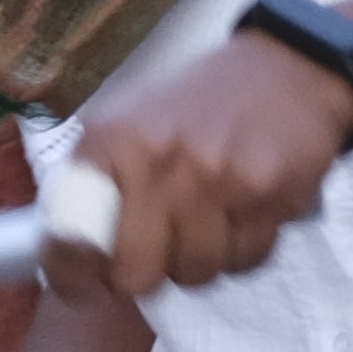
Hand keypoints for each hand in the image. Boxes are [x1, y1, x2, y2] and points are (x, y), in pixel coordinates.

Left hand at [60, 33, 352, 295]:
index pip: (69, 236)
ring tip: (208, 222)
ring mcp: (214, 175)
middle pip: (135, 274)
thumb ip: (97, 186)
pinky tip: (244, 213)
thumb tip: (66, 257)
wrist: (286, 67)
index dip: (73, 273)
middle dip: (144, 276)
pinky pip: (246, 260)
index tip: (83, 283)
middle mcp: (156, 157)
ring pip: (195, 273)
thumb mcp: (129, 126)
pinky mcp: (266, 190)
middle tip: (155, 256)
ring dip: (200, 261)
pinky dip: (244, 250)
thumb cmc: (196, 108)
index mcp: (109, 141)